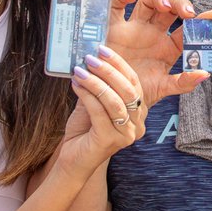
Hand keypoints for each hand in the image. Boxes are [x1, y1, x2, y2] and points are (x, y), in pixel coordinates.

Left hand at [57, 47, 148, 176]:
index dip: (119, 64)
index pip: (134, 82)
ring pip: (114, 101)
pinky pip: (99, 112)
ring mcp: (125, 135)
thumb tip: (92, 58)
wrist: (73, 160)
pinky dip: (87, 96)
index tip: (103, 49)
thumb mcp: (94, 102)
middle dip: (108, 71)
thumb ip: (98, 85)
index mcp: (138, 113)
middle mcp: (137, 125)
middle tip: (90, 58)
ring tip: (80, 70)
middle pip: (128, 90)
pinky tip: (76, 85)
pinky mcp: (109, 141)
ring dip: (95, 82)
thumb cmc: (84, 130)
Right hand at [106, 0, 211, 106]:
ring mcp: (134, 29)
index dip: (201, 21)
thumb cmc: (137, 94)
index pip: (187, 29)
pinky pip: (117, 8)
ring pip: (147, 4)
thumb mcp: (162, 89)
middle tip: (188, 13)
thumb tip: (205, 74)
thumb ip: (183, 83)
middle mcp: (153, 34)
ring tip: (165, 6)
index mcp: (168, 47)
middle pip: (169, 11)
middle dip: (180, 6)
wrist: (110, 99)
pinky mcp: (114, 29)